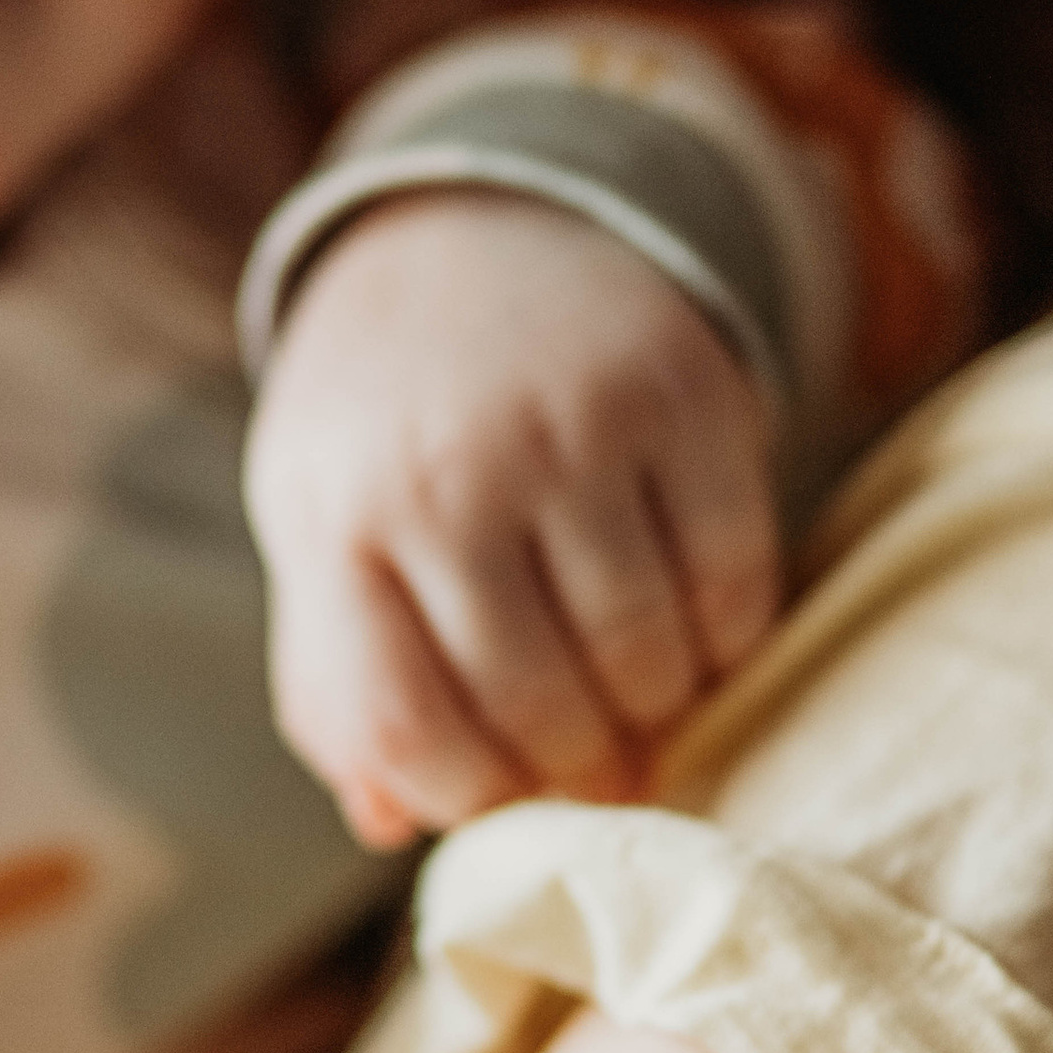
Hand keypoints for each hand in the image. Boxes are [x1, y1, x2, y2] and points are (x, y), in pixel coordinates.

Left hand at [245, 196, 783, 847]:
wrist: (477, 229)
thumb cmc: (388, 426)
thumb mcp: (317, 531)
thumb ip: (337, 681)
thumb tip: (391, 822)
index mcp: (335, 517)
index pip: (406, 723)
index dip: (467, 800)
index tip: (503, 801)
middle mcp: (451, 470)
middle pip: (540, 705)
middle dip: (575, 769)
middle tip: (595, 771)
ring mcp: (574, 427)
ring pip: (648, 657)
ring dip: (656, 714)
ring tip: (639, 703)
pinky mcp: (686, 394)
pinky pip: (736, 583)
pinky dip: (727, 643)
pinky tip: (693, 634)